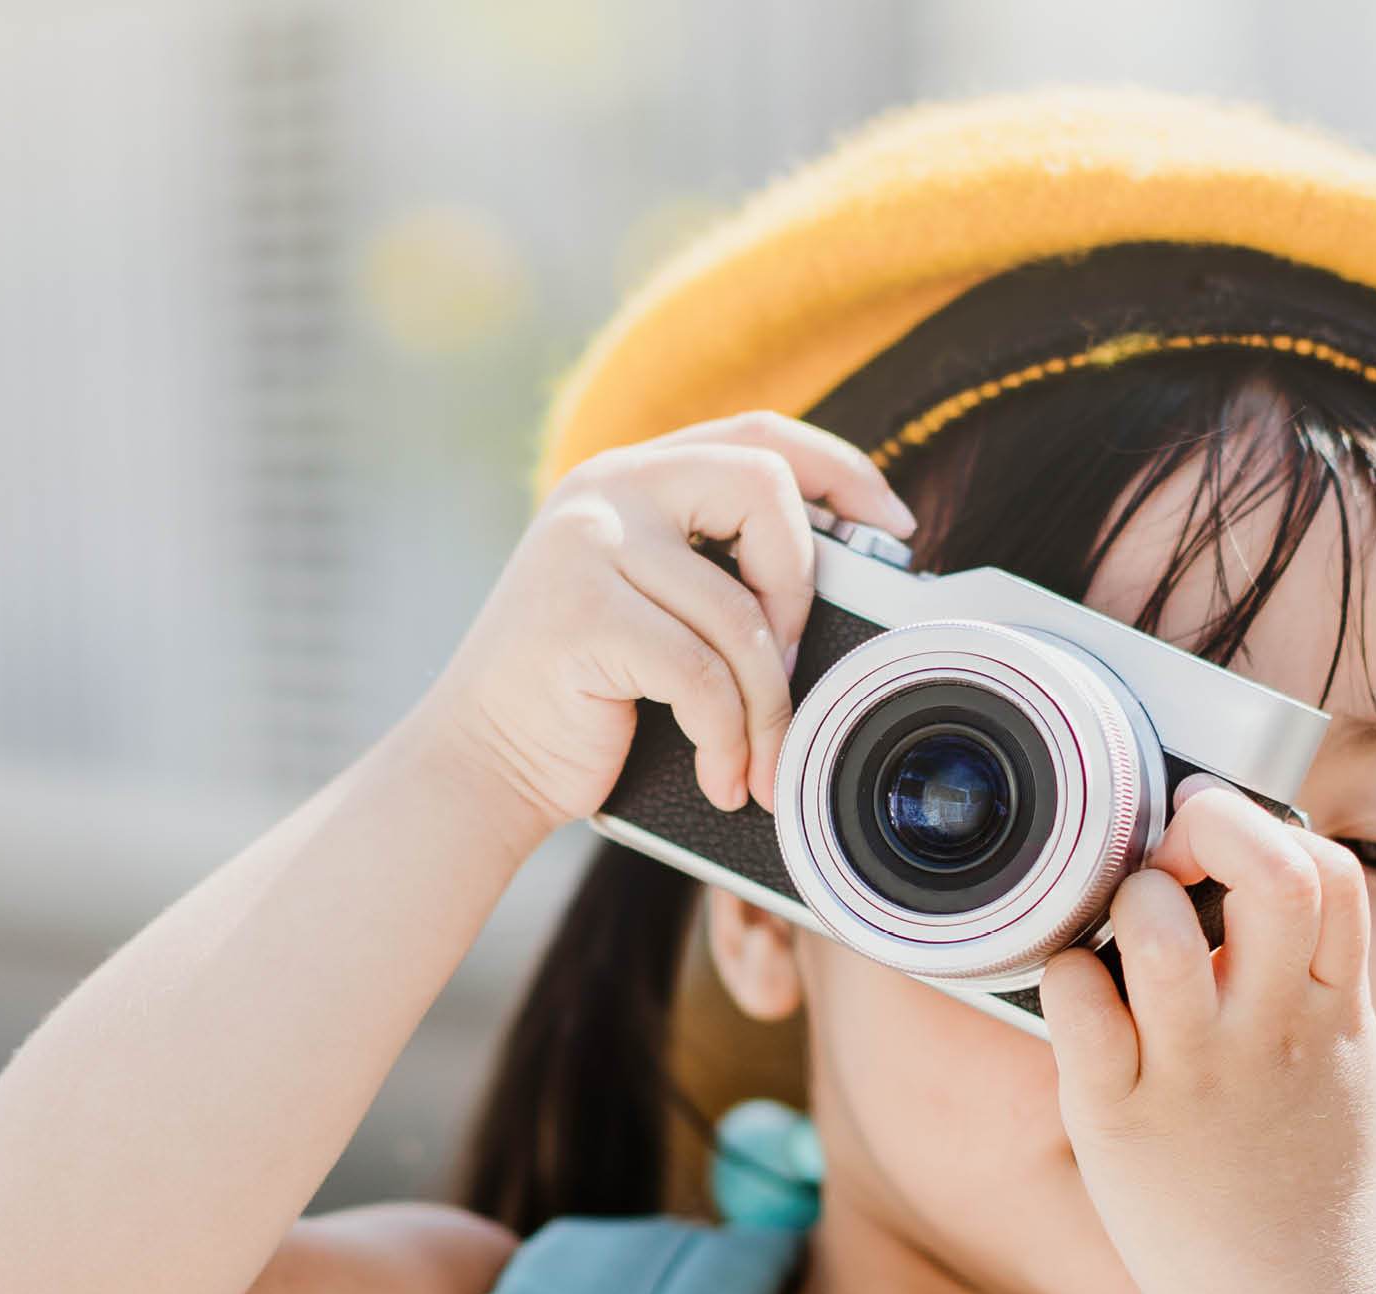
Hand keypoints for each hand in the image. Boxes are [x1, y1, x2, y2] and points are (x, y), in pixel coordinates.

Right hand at [399, 410, 915, 835]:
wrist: (480, 761)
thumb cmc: (585, 695)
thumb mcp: (657, 606)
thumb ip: (722, 569)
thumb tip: (851, 579)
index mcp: (633, 476)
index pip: (760, 435)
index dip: (842, 473)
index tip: (895, 529)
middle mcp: (606, 492)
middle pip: (763, 488)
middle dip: (802, 587)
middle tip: (793, 665)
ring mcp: (587, 547)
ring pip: (740, 613)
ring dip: (768, 708)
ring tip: (758, 762)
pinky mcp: (580, 617)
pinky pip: (702, 676)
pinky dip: (727, 740)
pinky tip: (721, 776)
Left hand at [1036, 783, 1375, 1293]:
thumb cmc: (1317, 1188)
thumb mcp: (1351, 1068)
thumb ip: (1321, 983)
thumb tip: (1280, 899)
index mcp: (1335, 1012)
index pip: (1331, 873)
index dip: (1277, 831)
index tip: (1231, 845)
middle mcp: (1271, 1030)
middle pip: (1268, 870)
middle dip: (1209, 823)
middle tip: (1172, 846)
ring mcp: (1196, 1072)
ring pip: (1159, 928)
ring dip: (1133, 899)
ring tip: (1127, 930)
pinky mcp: (1121, 1117)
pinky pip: (1078, 1003)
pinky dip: (1068, 975)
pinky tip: (1079, 995)